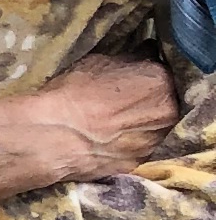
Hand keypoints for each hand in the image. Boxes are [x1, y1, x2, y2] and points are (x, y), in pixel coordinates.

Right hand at [0, 57, 181, 196]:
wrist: (51, 138)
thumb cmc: (71, 94)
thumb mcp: (99, 62)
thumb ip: (130, 61)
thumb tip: (144, 56)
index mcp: (159, 80)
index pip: (164, 70)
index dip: (148, 73)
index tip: (136, 76)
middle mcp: (168, 111)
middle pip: (168, 100)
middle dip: (153, 99)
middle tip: (128, 100)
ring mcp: (157, 140)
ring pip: (159, 126)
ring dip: (146, 122)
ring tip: (120, 122)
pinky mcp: (142, 163)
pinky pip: (145, 147)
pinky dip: (135, 142)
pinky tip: (115, 139)